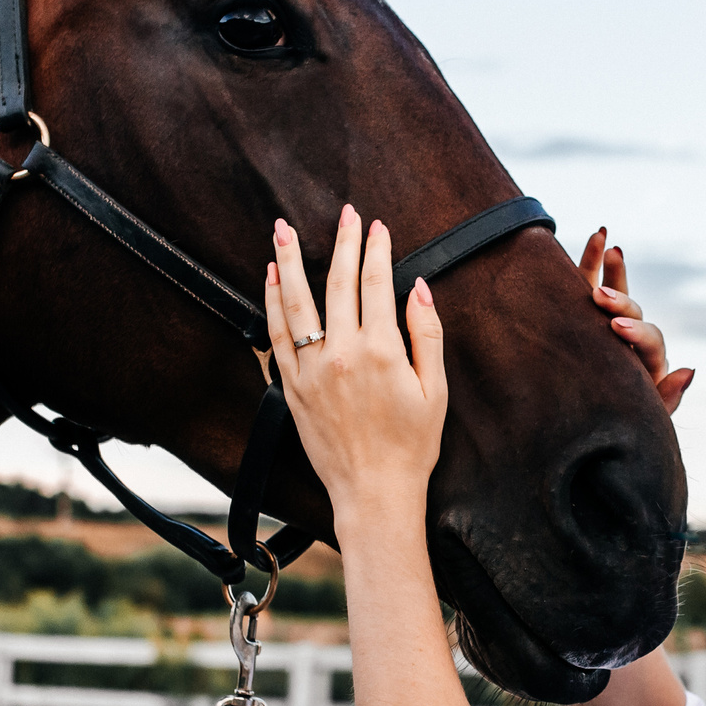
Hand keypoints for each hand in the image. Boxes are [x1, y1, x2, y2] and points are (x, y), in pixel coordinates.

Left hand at [264, 204, 445, 526]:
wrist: (374, 493)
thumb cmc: (411, 446)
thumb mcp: (435, 390)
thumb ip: (428, 334)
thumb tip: (418, 288)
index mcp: (382, 352)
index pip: (376, 284)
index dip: (376, 249)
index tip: (376, 225)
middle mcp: (342, 355)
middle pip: (337, 283)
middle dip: (341, 242)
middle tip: (343, 212)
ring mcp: (312, 371)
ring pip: (296, 303)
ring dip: (289, 261)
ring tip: (282, 228)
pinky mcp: (292, 388)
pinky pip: (275, 337)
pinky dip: (271, 304)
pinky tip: (270, 279)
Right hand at [578, 228, 692, 414]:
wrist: (600, 440)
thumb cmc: (626, 430)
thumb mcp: (649, 420)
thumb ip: (668, 398)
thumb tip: (690, 369)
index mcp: (650, 366)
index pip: (650, 342)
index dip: (637, 333)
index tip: (616, 328)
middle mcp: (634, 344)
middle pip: (635, 313)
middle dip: (619, 301)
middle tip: (600, 296)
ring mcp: (613, 331)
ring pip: (616, 295)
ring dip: (609, 267)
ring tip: (604, 239)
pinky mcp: (590, 324)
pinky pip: (591, 291)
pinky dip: (592, 264)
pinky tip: (598, 237)